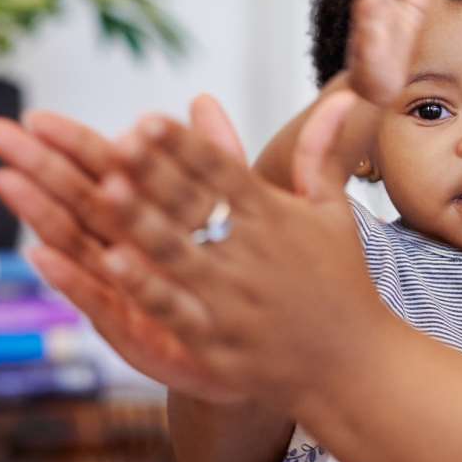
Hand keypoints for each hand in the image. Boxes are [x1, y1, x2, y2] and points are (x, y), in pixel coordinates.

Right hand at [0, 99, 248, 403]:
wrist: (273, 345)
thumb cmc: (240, 275)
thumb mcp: (237, 209)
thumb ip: (218, 157)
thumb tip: (203, 98)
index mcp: (151, 217)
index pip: (106, 170)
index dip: (74, 144)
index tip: (38, 117)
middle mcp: (128, 249)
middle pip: (78, 199)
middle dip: (37, 166)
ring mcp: (126, 291)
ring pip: (78, 245)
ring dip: (41, 213)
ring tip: (7, 181)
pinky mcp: (135, 332)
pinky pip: (98, 302)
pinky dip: (72, 279)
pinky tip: (43, 256)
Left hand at [86, 92, 390, 411]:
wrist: (356, 365)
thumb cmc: (342, 282)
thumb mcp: (333, 214)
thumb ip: (320, 154)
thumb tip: (341, 96)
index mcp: (275, 217)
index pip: (225, 173)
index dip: (186, 146)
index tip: (149, 119)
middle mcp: (253, 253)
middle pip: (195, 206)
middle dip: (155, 172)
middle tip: (115, 141)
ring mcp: (234, 299)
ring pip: (179, 254)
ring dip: (141, 221)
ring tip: (106, 190)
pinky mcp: (220, 343)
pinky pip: (175, 311)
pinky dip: (143, 287)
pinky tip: (108, 264)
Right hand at [346, 0, 432, 105]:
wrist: (376, 93)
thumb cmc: (389, 60)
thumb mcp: (406, 26)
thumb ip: (412, 4)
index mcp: (384, 8)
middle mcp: (374, 16)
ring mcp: (369, 32)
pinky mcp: (368, 52)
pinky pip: (368, 33)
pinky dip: (368, 18)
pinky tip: (368, 1)